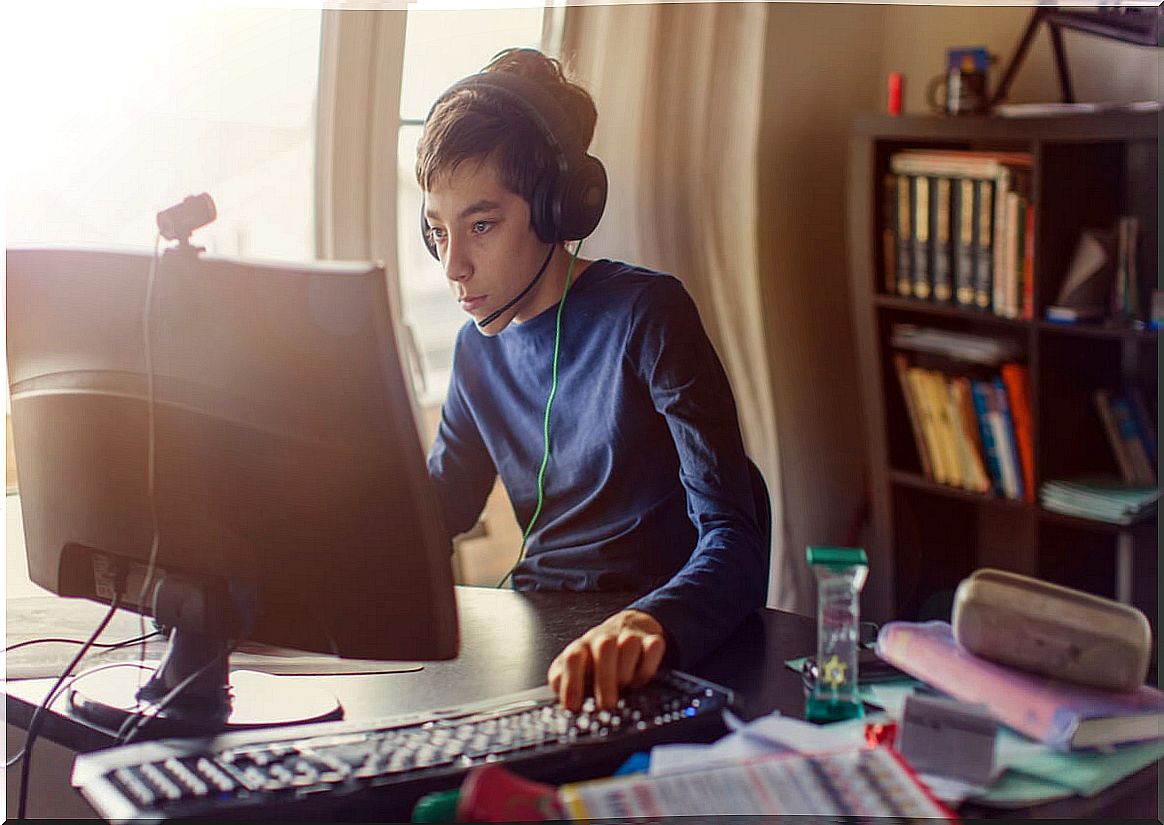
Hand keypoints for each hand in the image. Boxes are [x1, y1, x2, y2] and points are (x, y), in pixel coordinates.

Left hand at [547, 609, 666, 711]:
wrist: (626, 626)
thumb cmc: (596, 656)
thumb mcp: (575, 667)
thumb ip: (563, 680)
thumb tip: (557, 695)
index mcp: (582, 647)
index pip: (573, 658)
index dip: (572, 683)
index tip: (573, 707)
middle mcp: (604, 639)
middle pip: (604, 648)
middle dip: (605, 680)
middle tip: (606, 705)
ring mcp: (628, 636)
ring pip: (629, 644)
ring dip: (627, 671)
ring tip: (625, 687)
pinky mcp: (651, 639)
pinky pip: (653, 647)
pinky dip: (648, 666)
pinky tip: (641, 679)